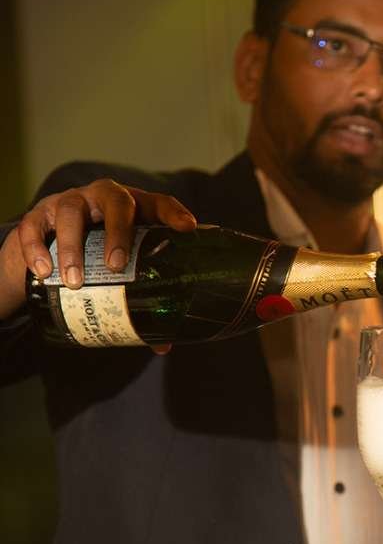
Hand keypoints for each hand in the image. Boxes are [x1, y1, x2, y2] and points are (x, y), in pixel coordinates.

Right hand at [0, 178, 195, 324]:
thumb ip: (141, 299)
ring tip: (75, 282)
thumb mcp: (120, 267)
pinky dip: (36, 248)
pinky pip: (33, 226)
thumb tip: (163, 345)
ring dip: (72, 247)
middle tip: (116, 266)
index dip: (173, 213)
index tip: (187, 227)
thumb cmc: (99, 252)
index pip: (158, 203)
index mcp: (133, 209)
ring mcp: (70, 202)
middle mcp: (103, 198)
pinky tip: (43, 271)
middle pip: (114, 201)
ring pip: (70, 212)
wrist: (49, 239)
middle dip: (117, 232)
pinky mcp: (38, 215)